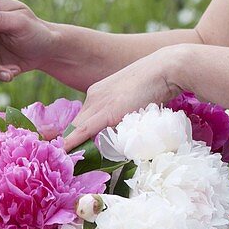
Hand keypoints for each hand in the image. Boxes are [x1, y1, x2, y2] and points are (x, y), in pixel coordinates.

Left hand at [63, 46, 187, 151]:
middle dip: (71, 141)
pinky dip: (72, 142)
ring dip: (73, 145)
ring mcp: (100, 103)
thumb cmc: (157, 82)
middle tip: (66, 158)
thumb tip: (125, 129)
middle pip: (77, 123)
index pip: (83, 117)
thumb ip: (125, 110)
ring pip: (78, 128)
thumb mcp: (134, 97)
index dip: (76, 134)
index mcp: (99, 91)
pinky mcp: (108, 112)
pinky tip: (63, 150)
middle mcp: (94, 96)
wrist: (165, 69)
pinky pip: (83, 130)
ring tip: (68, 160)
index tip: (71, 146)